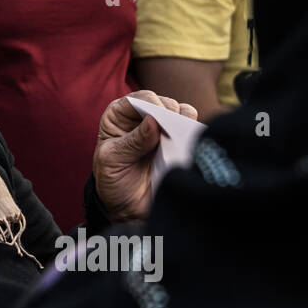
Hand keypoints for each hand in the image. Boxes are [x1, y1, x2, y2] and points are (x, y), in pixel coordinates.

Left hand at [93, 90, 196, 221]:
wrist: (130, 208)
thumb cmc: (114, 181)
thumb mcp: (113, 162)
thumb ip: (131, 142)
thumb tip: (152, 121)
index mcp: (119, 115)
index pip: (139, 99)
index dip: (151, 105)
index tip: (159, 120)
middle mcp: (142, 116)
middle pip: (164, 102)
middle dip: (171, 114)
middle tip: (171, 132)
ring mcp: (163, 128)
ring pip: (183, 112)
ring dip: (185, 122)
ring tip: (181, 138)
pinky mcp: (180, 141)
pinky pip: (194, 129)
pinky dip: (195, 133)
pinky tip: (190, 144)